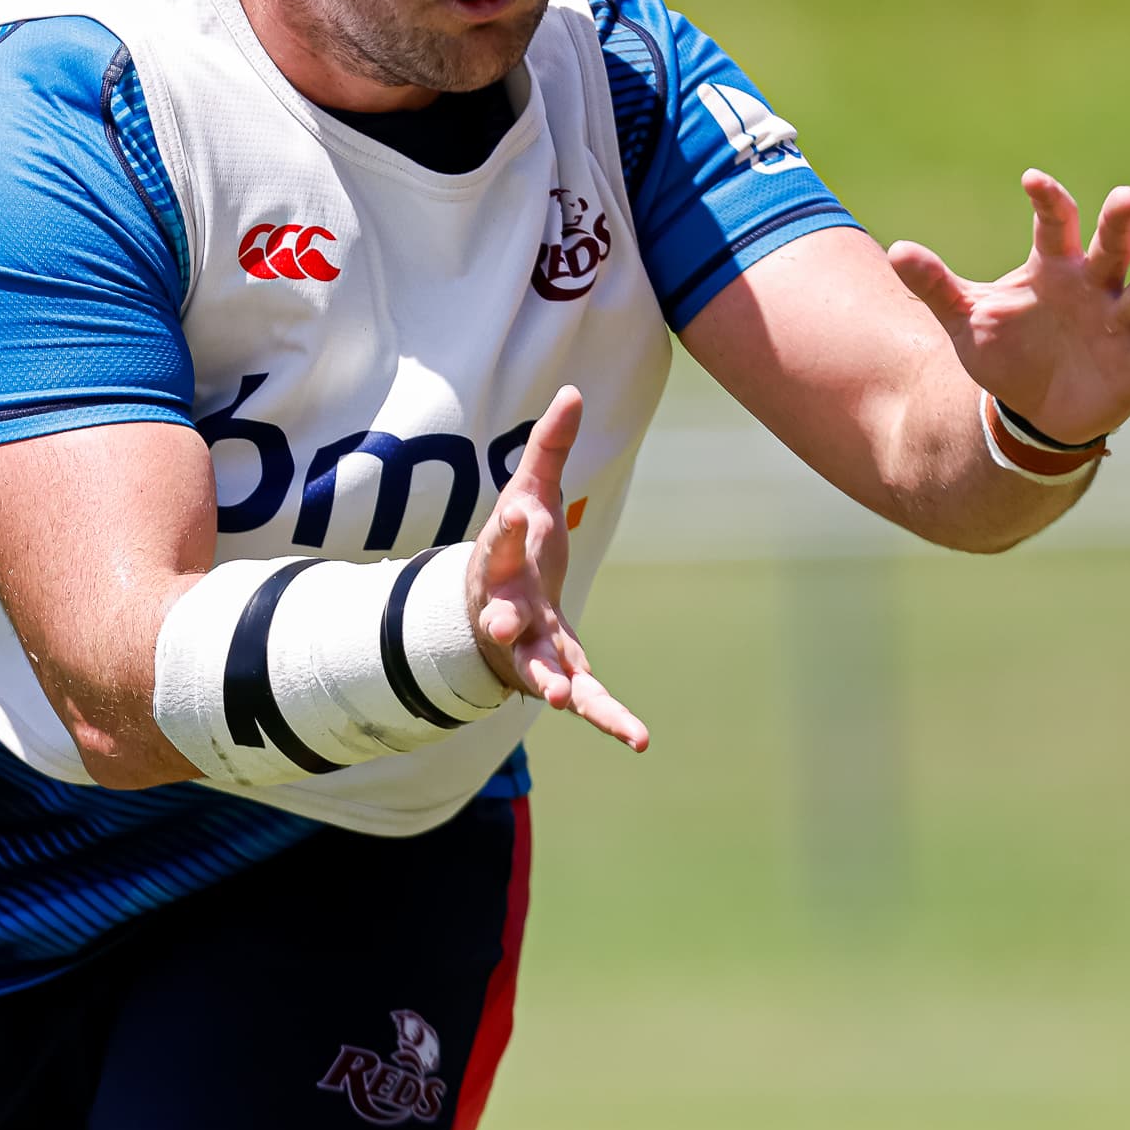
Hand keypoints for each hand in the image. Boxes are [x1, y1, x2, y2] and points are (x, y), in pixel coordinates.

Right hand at [467, 386, 646, 753]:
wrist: (491, 616)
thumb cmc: (516, 551)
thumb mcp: (531, 494)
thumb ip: (549, 448)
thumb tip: (573, 390)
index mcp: (504, 562)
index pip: (504, 539)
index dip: (512, 525)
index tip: (522, 510)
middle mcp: (509, 610)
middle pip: (502, 616)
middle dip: (502, 621)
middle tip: (500, 626)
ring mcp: (530, 650)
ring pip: (536, 669)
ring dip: (546, 681)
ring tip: (559, 697)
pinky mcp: (558, 677)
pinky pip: (585, 699)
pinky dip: (609, 719)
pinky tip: (639, 739)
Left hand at [885, 170, 1129, 446]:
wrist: (1034, 409)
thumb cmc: (1008, 350)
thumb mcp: (967, 318)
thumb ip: (935, 285)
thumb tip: (895, 250)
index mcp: (1054, 268)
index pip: (1054, 225)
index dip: (1046, 201)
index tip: (1032, 180)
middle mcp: (1094, 287)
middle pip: (1110, 248)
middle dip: (1118, 225)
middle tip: (1124, 196)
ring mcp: (1120, 323)